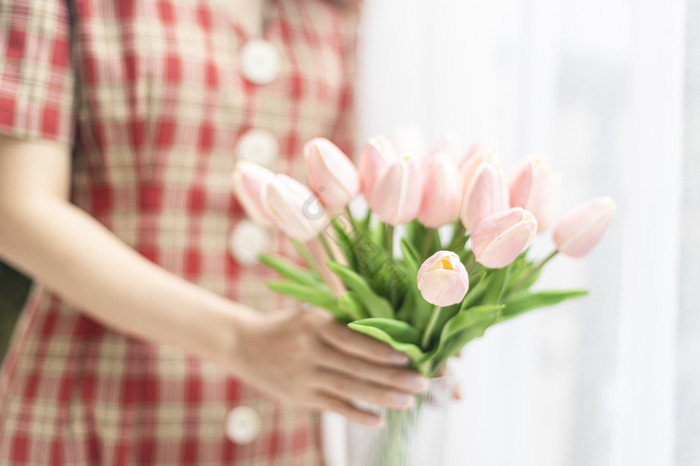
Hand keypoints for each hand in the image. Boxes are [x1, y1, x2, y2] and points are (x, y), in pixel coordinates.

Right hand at [229, 306, 428, 425]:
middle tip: (422, 384)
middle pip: (357, 368)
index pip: (353, 340)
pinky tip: (378, 420)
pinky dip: (357, 415)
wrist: (243, 344)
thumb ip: (340, 319)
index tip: (407, 356)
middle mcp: (310, 350)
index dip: (380, 351)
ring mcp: (304, 376)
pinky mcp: (301, 397)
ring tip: (408, 402)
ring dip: (381, 398)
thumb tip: (386, 324)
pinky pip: (334, 407)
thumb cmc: (286, 324)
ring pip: (349, 390)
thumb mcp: (309, 312)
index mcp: (315, 324)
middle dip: (392, 378)